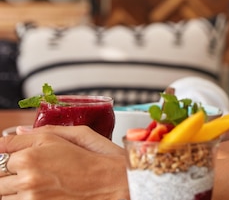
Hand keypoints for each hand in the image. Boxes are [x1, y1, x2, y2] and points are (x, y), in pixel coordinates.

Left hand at [0, 126, 128, 199]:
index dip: (10, 154)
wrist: (120, 185)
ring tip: (38, 185)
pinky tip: (41, 194)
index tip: (16, 158)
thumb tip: (18, 131)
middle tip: (33, 173)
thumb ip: (42, 132)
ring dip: (13, 190)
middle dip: (9, 174)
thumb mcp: (78, 135)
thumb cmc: (103, 159)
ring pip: (2, 194)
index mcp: (33, 154)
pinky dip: (23, 199)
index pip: (0, 151)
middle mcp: (28, 176)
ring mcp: (31, 198)